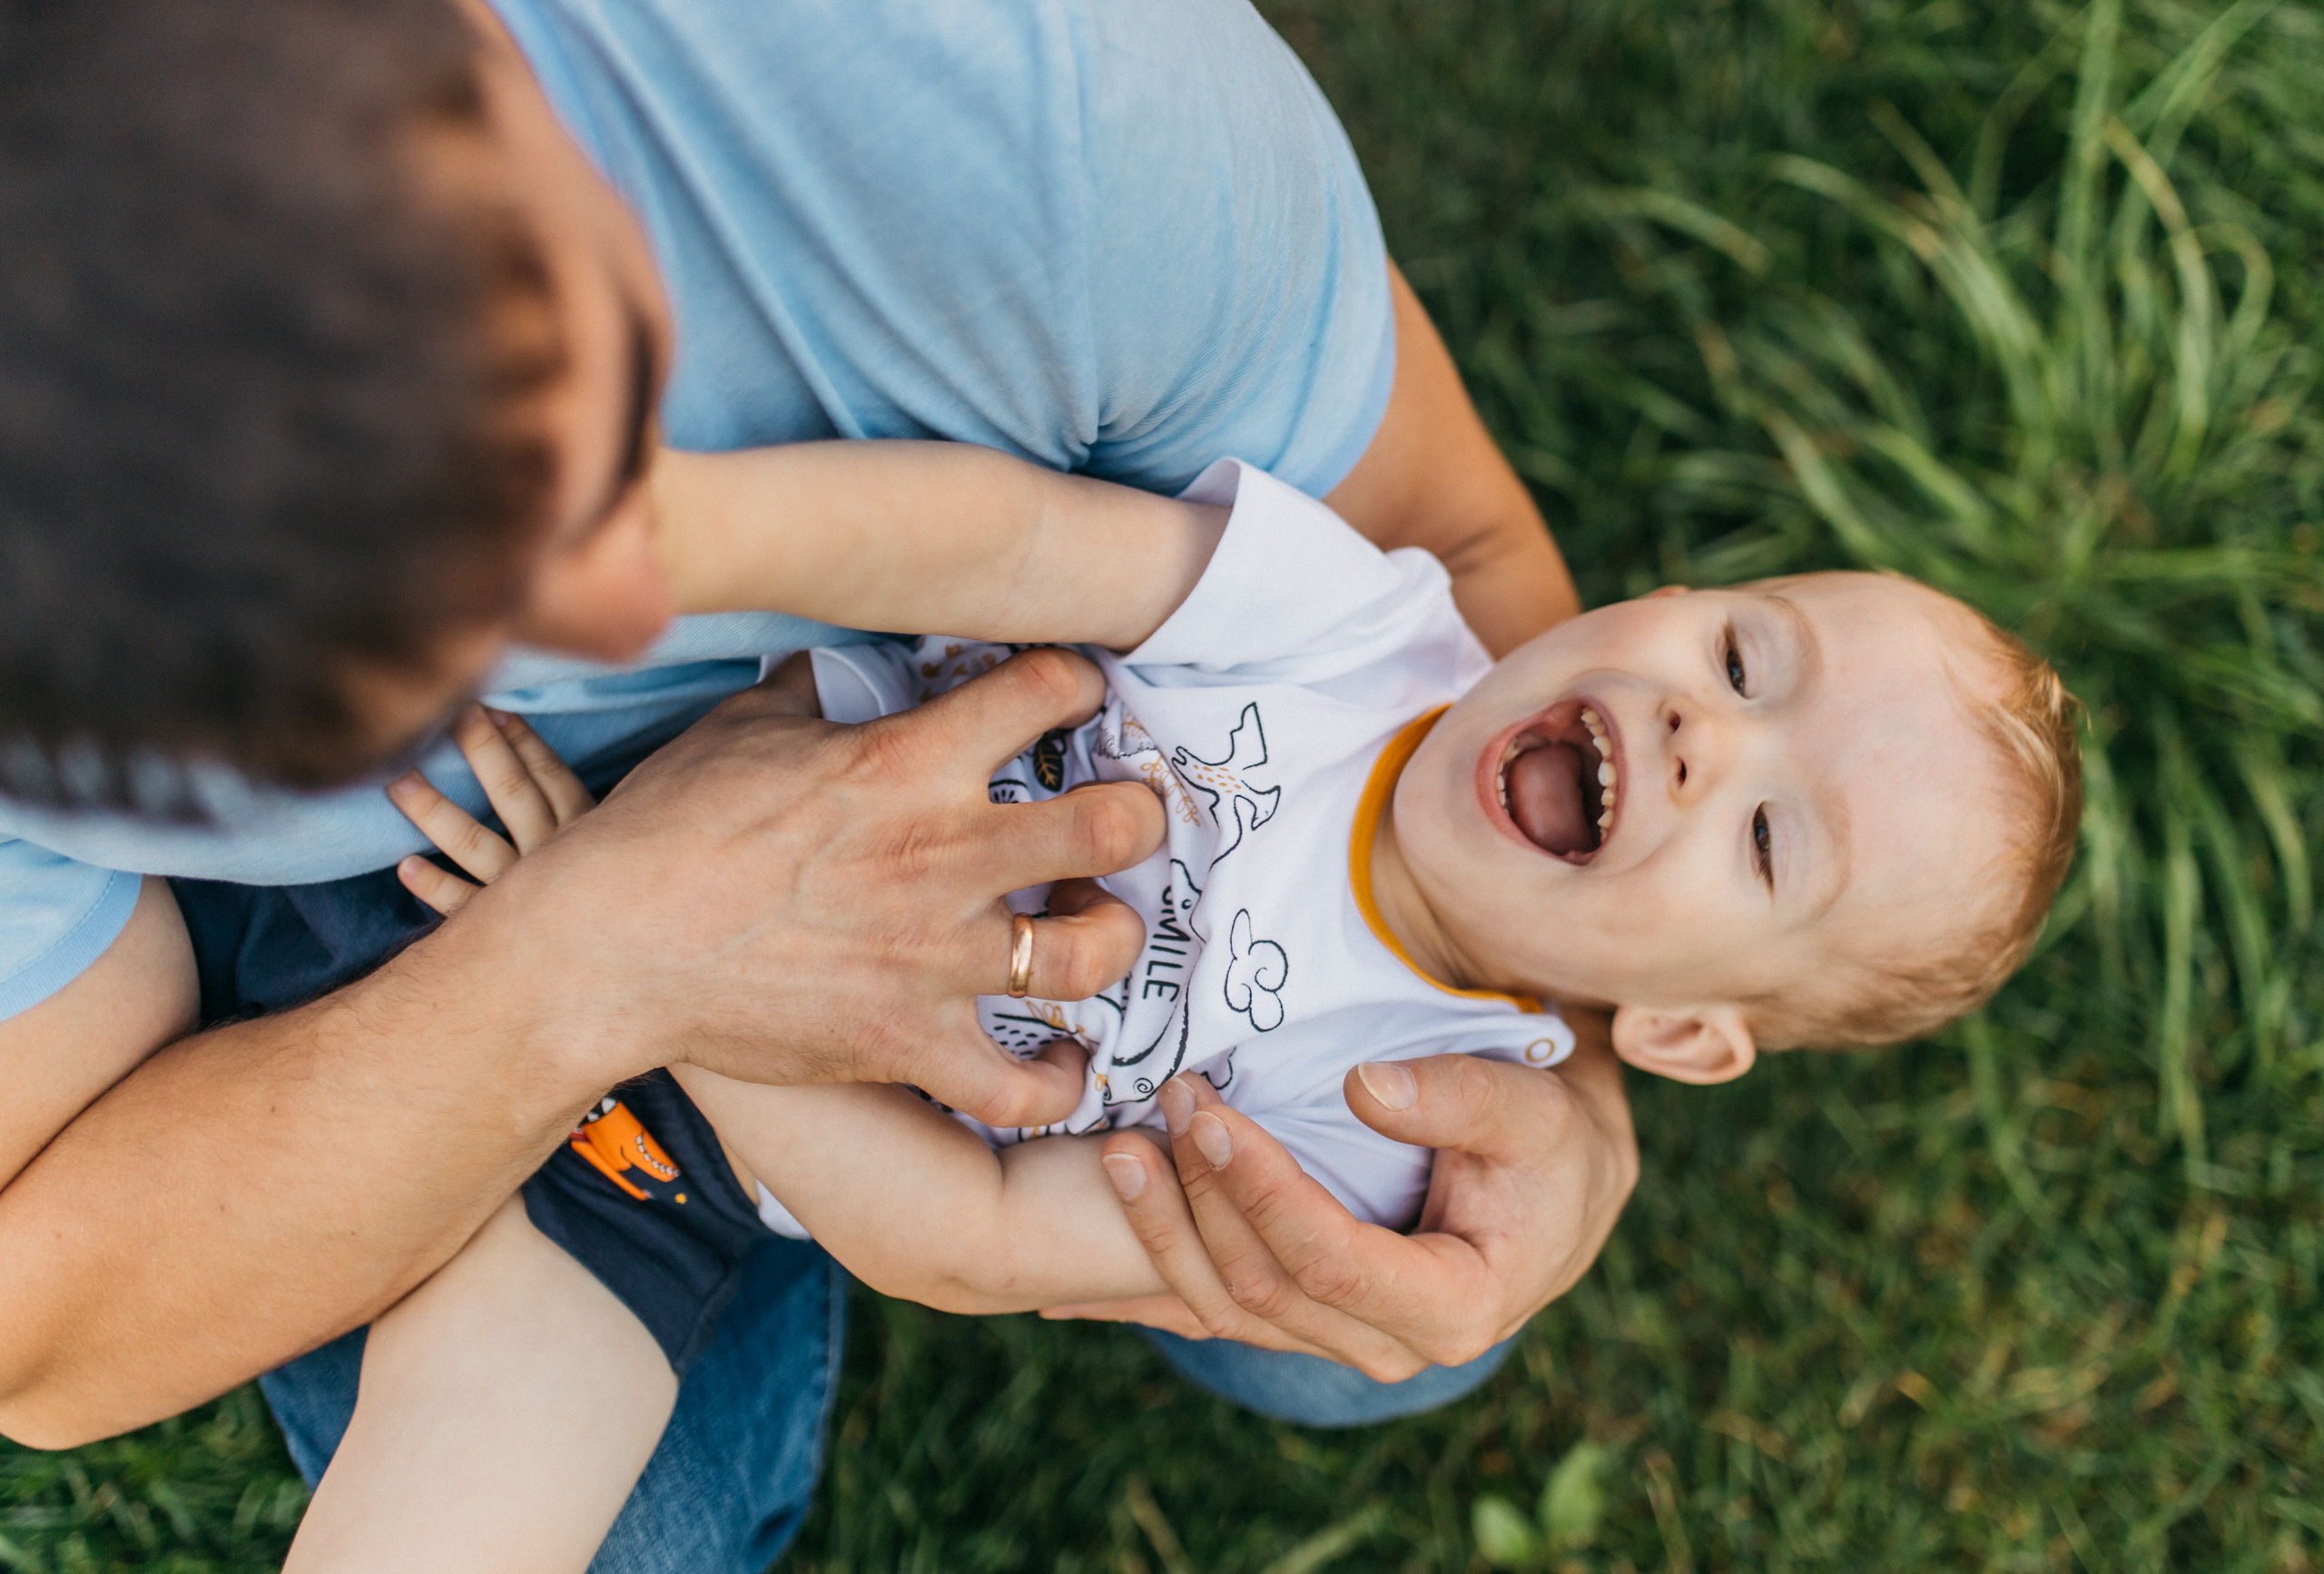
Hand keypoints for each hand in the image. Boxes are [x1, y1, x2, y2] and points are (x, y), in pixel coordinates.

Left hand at [386, 705, 596, 914]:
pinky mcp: (501, 928)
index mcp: (588, 836)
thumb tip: (563, 780)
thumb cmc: (614, 905)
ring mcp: (526, 893)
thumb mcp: (617, 854)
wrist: (623, 973)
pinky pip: (463, 906)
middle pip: (513, 794)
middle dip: (481, 751)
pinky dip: (434, 887)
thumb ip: (589, 822)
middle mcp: (557, 858)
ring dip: (436, 812)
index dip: (524, 742)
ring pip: (476, 843)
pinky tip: (406, 867)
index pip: (552, 777)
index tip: (495, 709)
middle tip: (449, 716)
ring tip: (399, 782)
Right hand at [455, 647, 1162, 1129]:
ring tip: (1094, 929)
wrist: (603, 949)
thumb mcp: (743, 727)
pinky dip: (1055, 1083)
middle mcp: (945, 854)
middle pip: (1116, 826)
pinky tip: (1058, 1060)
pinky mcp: (908, 1043)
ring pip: (1095, 954)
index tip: (1074, 698)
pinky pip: (1022, 1087)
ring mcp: (934, 957)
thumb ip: (818, 693)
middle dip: (1140, 816)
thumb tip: (846, 671)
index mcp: (909, 759)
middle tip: (1123, 820)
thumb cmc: (665, 828)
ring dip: (1112, 939)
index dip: (1079, 685)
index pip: (1049, 690)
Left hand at [1052, 1019, 1637, 1379]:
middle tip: (1164, 1100)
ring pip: (1226, 1307)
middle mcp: (1391, 1346)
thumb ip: (1460, 1097)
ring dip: (1163, 1230)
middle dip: (1200, 1196)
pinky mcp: (1307, 1322)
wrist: (1561, 1187)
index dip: (1260, 1190)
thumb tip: (1363, 1086)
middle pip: (1263, 1287)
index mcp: (1454, 1307)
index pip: (1329, 1260)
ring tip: (1116, 1150)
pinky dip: (1146, 1290)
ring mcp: (1343, 1342)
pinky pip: (1215, 1315)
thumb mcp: (1536, 1106)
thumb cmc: (1556, 1139)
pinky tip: (1067, 1292)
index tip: (1209, 1115)